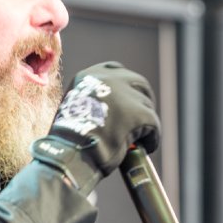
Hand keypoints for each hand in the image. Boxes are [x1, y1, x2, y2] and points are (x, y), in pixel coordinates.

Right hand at [31, 62, 159, 192]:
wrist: (72, 152)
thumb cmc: (68, 140)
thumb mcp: (74, 109)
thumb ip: (92, 101)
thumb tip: (110, 112)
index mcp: (89, 76)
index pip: (116, 70)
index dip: (126, 85)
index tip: (128, 98)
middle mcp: (109, 79)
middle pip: (138, 83)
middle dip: (143, 99)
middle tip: (143, 117)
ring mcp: (126, 95)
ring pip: (146, 106)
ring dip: (145, 122)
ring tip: (140, 138)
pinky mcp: (140, 114)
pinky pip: (154, 125)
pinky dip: (152, 137)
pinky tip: (146, 147)